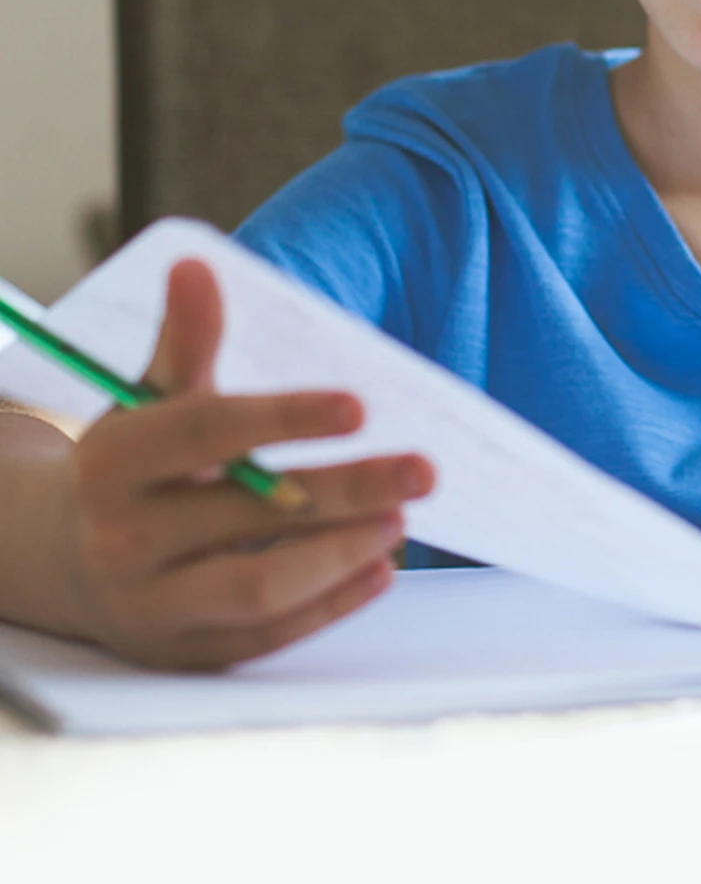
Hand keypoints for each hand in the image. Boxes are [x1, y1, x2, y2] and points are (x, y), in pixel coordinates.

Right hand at [62, 258, 433, 669]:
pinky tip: (381, 567)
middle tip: (424, 469)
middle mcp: (126, 537)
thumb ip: (187, 339)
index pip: (206, 432)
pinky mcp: (184, 653)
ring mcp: (153, 604)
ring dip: (339, 554)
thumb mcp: (150, 399)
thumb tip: (196, 265)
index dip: (284, 417)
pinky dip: (329, 605)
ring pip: (258, 588)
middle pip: (248, 513)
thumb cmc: (133, 465)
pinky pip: (266, 637)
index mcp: (116, 461)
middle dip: (345, 491)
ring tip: (402, 519)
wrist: (58, 559)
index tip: (360, 406)